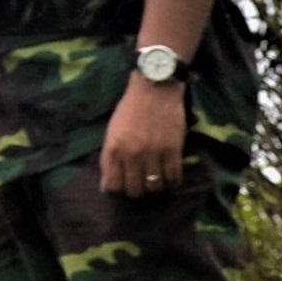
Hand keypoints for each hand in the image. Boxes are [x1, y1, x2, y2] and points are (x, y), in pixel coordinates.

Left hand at [100, 72, 187, 196]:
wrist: (154, 88)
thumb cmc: (130, 108)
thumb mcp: (112, 132)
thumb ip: (110, 157)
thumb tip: (108, 184)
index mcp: (114, 149)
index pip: (113, 185)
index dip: (117, 190)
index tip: (122, 186)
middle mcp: (132, 154)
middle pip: (134, 190)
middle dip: (136, 192)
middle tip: (141, 186)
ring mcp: (153, 153)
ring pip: (154, 186)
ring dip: (155, 188)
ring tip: (156, 182)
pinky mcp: (173, 150)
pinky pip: (174, 177)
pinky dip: (173, 182)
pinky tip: (171, 179)